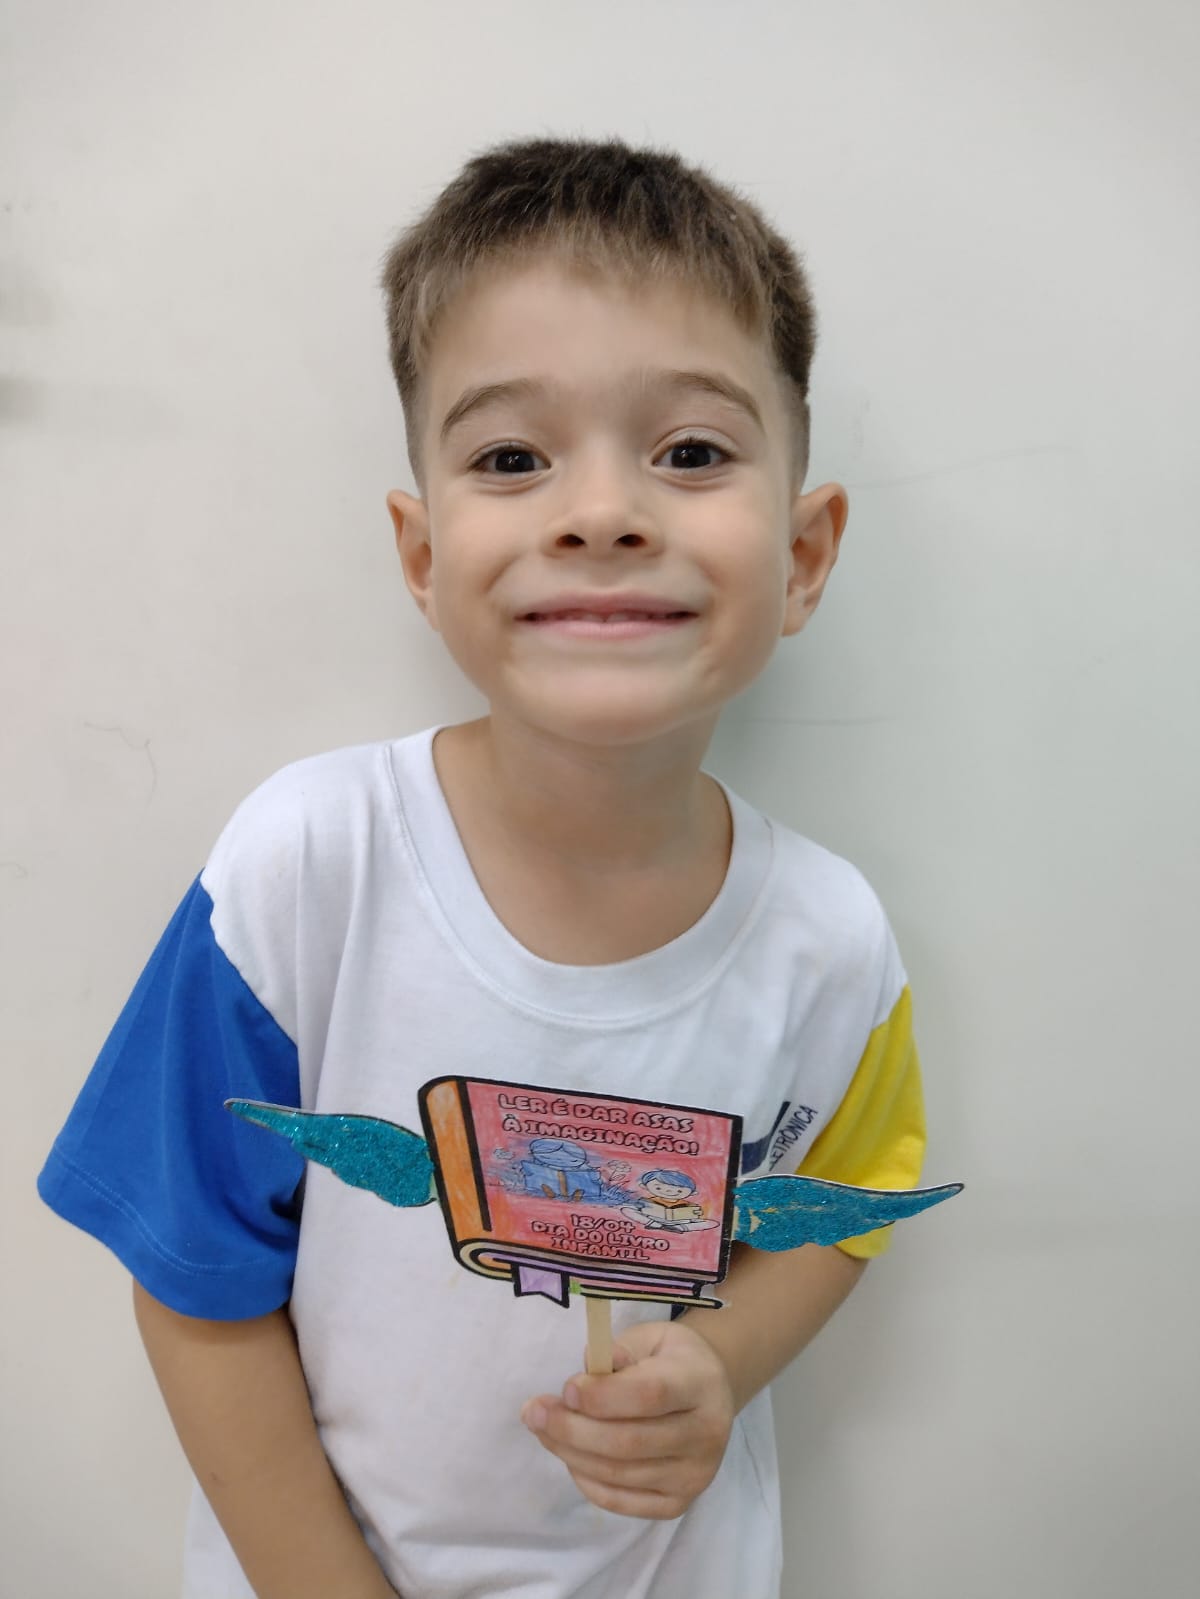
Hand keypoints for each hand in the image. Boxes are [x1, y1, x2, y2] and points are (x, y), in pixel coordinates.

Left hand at [520, 1318, 734, 1519]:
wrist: (708, 1393)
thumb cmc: (669, 1359)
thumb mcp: (650, 1338)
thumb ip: (621, 1351)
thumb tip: (587, 1370)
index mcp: (699, 1383)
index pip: (650, 1395)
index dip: (603, 1395)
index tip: (566, 1388)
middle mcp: (705, 1434)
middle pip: (629, 1442)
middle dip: (573, 1429)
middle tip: (535, 1411)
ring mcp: (694, 1475)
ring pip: (620, 1474)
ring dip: (571, 1453)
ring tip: (543, 1430)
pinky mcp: (678, 1503)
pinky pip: (622, 1501)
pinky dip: (587, 1481)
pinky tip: (570, 1457)